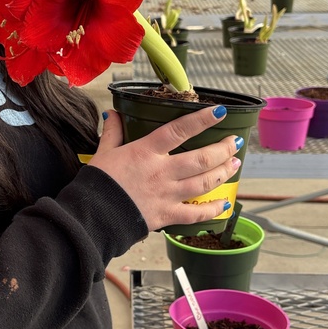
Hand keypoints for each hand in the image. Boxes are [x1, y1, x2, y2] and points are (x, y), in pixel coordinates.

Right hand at [88, 106, 240, 230]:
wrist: (92, 216)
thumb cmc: (98, 183)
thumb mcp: (104, 152)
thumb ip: (113, 132)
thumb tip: (112, 113)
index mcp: (146, 152)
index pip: (179, 130)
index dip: (202, 119)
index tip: (220, 112)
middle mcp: (161, 172)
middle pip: (200, 159)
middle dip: (222, 149)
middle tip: (235, 143)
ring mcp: (167, 194)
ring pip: (203, 182)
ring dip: (223, 172)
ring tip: (235, 163)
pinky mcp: (167, 215)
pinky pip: (195, 213)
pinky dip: (212, 209)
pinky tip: (224, 203)